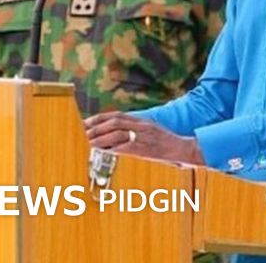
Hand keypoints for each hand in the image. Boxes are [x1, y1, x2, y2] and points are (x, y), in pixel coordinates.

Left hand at [83, 111, 204, 164]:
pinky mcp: (144, 148)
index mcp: (142, 121)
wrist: (185, 150)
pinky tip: (101, 151)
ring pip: (117, 132)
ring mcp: (143, 136)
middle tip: (81, 132)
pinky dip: (111, 148)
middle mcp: (141, 126)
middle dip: (96, 126)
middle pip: (114, 121)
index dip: (99, 118)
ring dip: (100, 136)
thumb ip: (136, 133)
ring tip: (86, 141)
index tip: (85, 122)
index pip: (117, 115)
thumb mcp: (152, 134)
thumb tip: (117, 139)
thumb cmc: (168, 145)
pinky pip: (124, 146)